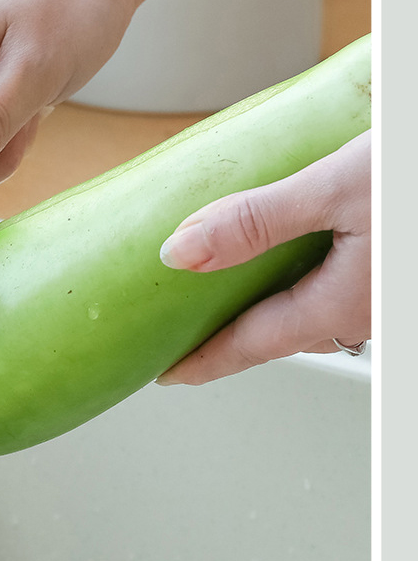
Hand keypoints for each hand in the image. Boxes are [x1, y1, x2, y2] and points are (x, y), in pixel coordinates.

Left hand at [156, 130, 370, 384]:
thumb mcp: (336, 187)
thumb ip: (257, 220)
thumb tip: (181, 251)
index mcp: (344, 304)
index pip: (253, 344)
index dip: (204, 360)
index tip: (167, 373)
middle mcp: (368, 312)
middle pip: (282, 332)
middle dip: (235, 337)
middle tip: (191, 335)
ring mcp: (386, 295)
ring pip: (314, 311)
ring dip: (272, 309)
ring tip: (232, 294)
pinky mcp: (393, 271)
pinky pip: (340, 289)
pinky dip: (303, 281)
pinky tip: (296, 254)